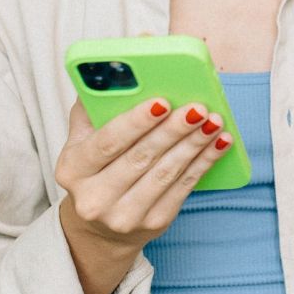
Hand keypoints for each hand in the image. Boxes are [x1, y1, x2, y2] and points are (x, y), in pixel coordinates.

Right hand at [55, 96, 232, 249]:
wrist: (101, 225)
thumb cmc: (97, 167)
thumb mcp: (83, 139)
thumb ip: (95, 107)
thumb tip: (122, 69)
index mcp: (72, 169)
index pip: (107, 142)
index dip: (136, 122)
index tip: (162, 101)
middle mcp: (94, 198)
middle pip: (141, 157)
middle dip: (173, 130)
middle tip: (198, 108)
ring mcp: (124, 216)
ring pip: (166, 173)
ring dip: (195, 144)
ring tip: (215, 122)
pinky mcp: (153, 223)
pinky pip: (183, 188)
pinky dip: (205, 162)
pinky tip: (220, 143)